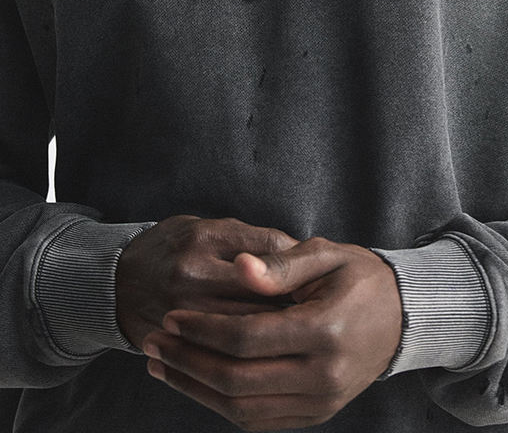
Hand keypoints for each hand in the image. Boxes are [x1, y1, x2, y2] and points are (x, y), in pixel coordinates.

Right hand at [116, 215, 301, 350]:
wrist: (115, 280)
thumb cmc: (177, 247)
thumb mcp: (212, 226)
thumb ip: (256, 241)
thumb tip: (304, 257)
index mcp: (208, 236)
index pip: (271, 253)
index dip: (300, 268)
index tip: (318, 280)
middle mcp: (192, 272)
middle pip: (260, 295)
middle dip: (294, 305)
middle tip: (317, 312)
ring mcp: (179, 309)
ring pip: (243, 331)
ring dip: (275, 335)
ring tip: (298, 336)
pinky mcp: (170, 340)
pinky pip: (217, 355)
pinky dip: (245, 356)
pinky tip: (264, 356)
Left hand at [140, 236, 403, 431]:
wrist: (403, 316)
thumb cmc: (361, 277)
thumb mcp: (327, 255)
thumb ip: (281, 263)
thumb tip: (238, 268)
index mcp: (326, 330)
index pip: (247, 338)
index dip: (202, 329)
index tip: (171, 317)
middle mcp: (324, 375)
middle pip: (236, 379)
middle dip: (187, 361)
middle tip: (153, 342)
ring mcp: (322, 401)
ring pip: (242, 407)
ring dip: (195, 388)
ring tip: (162, 365)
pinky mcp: (317, 413)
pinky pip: (259, 418)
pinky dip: (222, 403)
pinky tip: (198, 381)